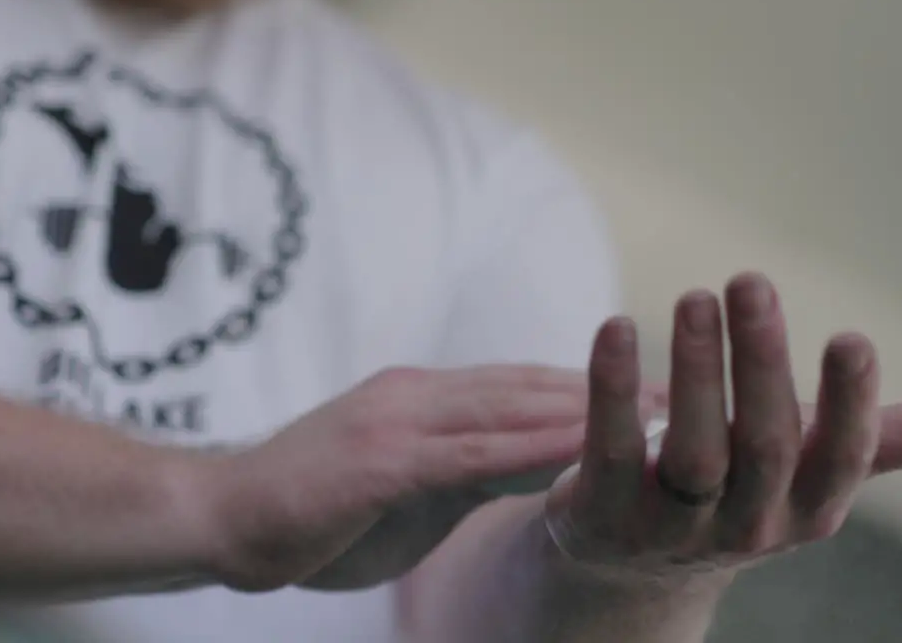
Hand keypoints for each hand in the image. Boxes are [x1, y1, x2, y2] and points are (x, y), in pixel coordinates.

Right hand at [198, 366, 661, 590]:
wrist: (221, 517)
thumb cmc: (312, 510)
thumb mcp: (405, 487)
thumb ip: (462, 469)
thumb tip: (524, 465)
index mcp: (424, 399)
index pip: (520, 385)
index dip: (588, 386)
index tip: (653, 389)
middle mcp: (419, 395)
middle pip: (529, 384)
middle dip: (607, 386)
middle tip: (680, 390)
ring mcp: (400, 422)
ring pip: (509, 407)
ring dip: (586, 406)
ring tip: (653, 408)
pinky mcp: (383, 461)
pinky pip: (471, 452)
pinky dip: (531, 444)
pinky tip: (580, 444)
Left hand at [545, 272, 901, 582]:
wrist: (634, 559)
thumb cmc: (742, 485)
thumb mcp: (818, 466)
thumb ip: (900, 444)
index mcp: (809, 504)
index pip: (842, 458)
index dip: (850, 403)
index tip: (852, 337)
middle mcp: (749, 524)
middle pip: (763, 445)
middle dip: (760, 361)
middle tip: (749, 279)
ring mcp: (673, 527)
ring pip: (693, 453)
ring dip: (694, 370)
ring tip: (694, 296)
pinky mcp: (604, 514)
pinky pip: (611, 452)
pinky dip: (613, 390)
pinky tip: (616, 326)